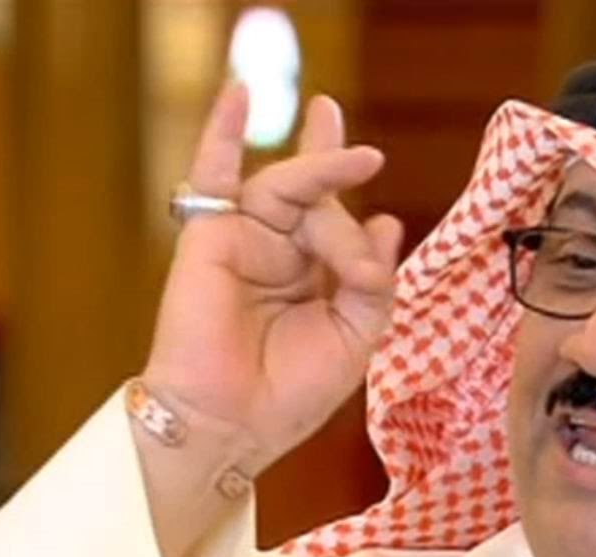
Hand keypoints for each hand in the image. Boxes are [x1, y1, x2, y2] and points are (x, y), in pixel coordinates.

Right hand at [142, 84, 402, 470]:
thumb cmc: (290, 395)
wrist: (234, 424)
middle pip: (315, 197)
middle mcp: (276, 256)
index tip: (379, 210)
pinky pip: (214, 173)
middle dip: (339, 170)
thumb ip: (374, 280)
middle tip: (369, 153)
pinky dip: (222, 130)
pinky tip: (240, 94)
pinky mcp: (210, 236)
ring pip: (288, 189)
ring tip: (357, 166)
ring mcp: (242, 242)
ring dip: (324, 180)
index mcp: (311, 280)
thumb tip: (385, 220)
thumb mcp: (356, 336)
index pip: (338, 224)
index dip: (359, 215)